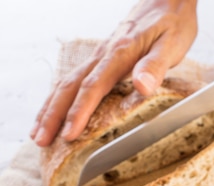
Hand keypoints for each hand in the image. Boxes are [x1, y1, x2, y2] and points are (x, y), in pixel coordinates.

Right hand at [31, 0, 197, 145]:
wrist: (167, 0)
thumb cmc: (172, 25)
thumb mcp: (170, 45)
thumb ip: (155, 66)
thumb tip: (142, 86)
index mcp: (119, 54)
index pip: (92, 87)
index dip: (79, 113)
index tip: (69, 135)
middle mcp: (102, 55)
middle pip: (70, 87)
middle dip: (53, 116)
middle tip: (42, 141)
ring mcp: (98, 57)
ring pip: (66, 84)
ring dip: (50, 109)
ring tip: (39, 134)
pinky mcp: (99, 59)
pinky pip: (72, 80)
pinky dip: (58, 99)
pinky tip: (53, 113)